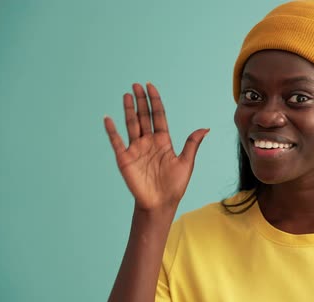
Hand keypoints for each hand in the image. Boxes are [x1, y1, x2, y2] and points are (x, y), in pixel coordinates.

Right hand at [104, 82, 208, 211]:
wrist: (161, 204)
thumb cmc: (174, 185)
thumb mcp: (186, 162)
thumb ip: (192, 144)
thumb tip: (205, 128)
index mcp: (163, 141)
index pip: (158, 116)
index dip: (155, 102)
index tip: (151, 86)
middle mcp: (148, 142)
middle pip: (144, 117)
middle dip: (141, 101)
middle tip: (137, 85)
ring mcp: (136, 149)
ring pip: (131, 125)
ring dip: (128, 110)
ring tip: (127, 94)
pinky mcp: (125, 159)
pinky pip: (117, 142)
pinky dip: (112, 131)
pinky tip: (108, 118)